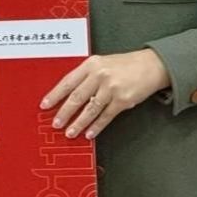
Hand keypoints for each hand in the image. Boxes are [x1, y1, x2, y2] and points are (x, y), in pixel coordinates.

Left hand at [41, 49, 170, 139]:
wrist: (151, 65)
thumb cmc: (125, 64)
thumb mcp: (102, 63)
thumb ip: (86, 75)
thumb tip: (68, 94)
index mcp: (92, 64)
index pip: (68, 81)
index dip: (55, 95)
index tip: (45, 105)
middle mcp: (100, 75)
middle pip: (76, 97)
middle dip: (64, 113)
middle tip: (56, 124)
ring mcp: (111, 88)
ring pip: (90, 109)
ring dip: (79, 123)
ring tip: (70, 132)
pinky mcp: (122, 100)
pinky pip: (105, 116)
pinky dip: (96, 126)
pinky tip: (89, 133)